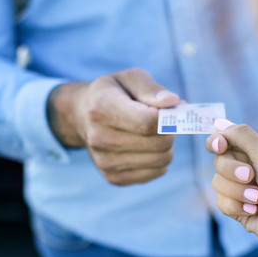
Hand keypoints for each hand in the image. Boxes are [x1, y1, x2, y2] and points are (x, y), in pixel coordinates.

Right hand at [48, 68, 180, 185]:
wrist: (82, 117)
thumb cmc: (114, 94)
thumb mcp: (130, 79)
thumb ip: (151, 89)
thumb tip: (173, 102)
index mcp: (102, 108)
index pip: (148, 121)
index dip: (169, 117)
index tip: (175, 109)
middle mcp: (100, 138)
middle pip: (158, 143)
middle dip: (171, 130)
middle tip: (166, 120)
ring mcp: (105, 162)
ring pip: (161, 160)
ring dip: (167, 145)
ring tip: (155, 132)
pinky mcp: (113, 178)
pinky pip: (156, 172)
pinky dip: (160, 160)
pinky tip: (148, 147)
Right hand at [207, 119, 257, 256]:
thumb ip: (241, 135)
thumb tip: (218, 123)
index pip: (228, 139)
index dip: (218, 142)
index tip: (219, 146)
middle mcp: (252, 167)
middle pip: (219, 161)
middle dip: (232, 170)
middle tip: (252, 176)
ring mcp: (245, 189)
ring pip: (217, 183)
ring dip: (238, 191)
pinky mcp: (241, 210)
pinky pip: (222, 203)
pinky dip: (237, 206)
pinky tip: (256, 210)